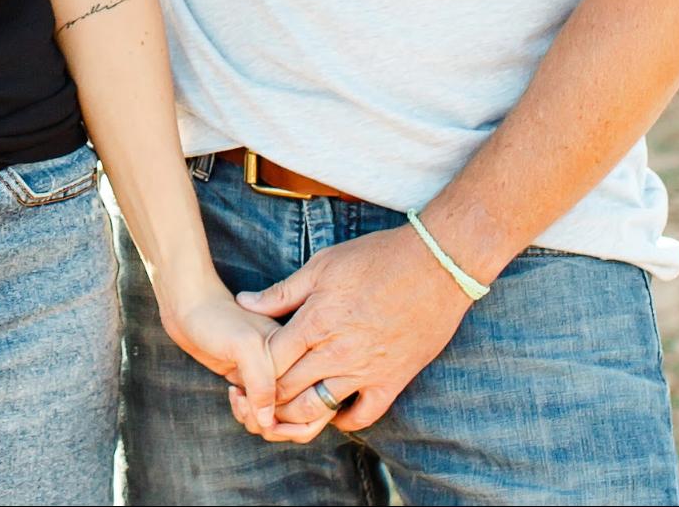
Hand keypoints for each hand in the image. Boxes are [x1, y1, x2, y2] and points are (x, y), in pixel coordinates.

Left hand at [156, 278, 283, 436]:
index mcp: (297, 353)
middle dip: (269, 422)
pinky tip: (234, 395)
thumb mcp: (245, 345)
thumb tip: (268, 421)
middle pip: (296, 416)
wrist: (191, 304)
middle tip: (243, 402)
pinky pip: (262, 410)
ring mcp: (274, 373)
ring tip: (238, 399)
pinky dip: (248, 412)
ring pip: (278, 417)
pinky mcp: (256, 378)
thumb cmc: (217, 317)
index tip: (251, 402)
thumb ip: (262, 381)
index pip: (305, 402)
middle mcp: (290, 365)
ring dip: (256, 419)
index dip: (281, 415)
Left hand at [237, 226, 478, 439]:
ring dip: (294, 417)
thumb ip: (282, 292)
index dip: (249, 371)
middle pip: (286, 391)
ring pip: (317, 411)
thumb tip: (244, 302)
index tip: (242, 371)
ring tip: (283, 411)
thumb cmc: (378, 258)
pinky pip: (362, 416)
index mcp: (315, 322)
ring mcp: (365, 371)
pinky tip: (330, 412)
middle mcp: (337, 353)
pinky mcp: (391, 381)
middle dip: (264, 398)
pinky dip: (341, 421)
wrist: (437, 265)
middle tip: (253, 397)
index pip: (268, 362)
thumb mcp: (323, 265)